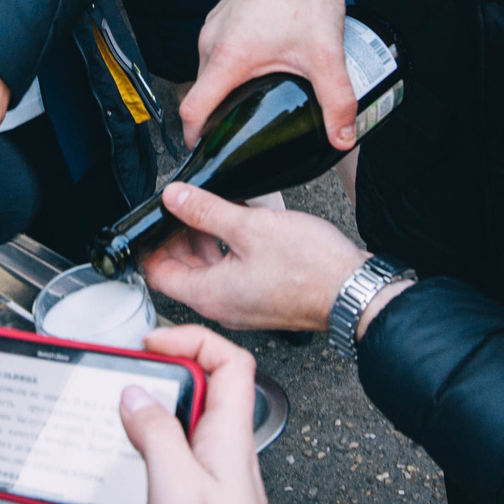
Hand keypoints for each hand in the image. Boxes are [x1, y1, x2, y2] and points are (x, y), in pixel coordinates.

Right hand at [51, 326, 270, 503]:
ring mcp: (199, 492)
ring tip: (83, 457)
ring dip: (115, 460)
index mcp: (226, 437)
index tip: (151, 344)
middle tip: (110, 392)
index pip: (229, 365)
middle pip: (183, 406)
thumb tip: (135, 394)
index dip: (193, 341)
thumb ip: (154, 432)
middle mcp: (216, 459)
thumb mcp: (176, 482)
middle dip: (141, 398)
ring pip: (152, 459)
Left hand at [137, 182, 365, 331]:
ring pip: (207, 269)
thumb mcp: (249, 227)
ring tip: (212, 207)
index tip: (154, 218)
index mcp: (209, 295)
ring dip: (203, 238)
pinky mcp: (261, 296)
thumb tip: (173, 198)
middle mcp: (221, 305)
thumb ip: (205, 211)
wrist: (353, 291)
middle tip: (184, 205)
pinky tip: (240, 221)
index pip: (157, 274)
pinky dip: (227, 247)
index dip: (149, 244)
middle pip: (180, 270)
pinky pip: (231, 271)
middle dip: (177, 236)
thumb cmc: (310, 269)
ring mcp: (242, 303)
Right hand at [181, 0, 355, 146]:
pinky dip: (229, 67)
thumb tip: (343, 138)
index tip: (208, 152)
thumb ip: (337, 101)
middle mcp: (211, 41)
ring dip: (224, 90)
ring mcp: (214, 25)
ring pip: (208, 71)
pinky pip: (216, 51)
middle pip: (201, 93)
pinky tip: (257, 71)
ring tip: (252, 103)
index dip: (195, 138)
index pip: (193, 110)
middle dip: (216, 117)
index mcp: (227, 57)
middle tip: (242, 134)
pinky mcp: (222, 14)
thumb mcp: (325, 55)